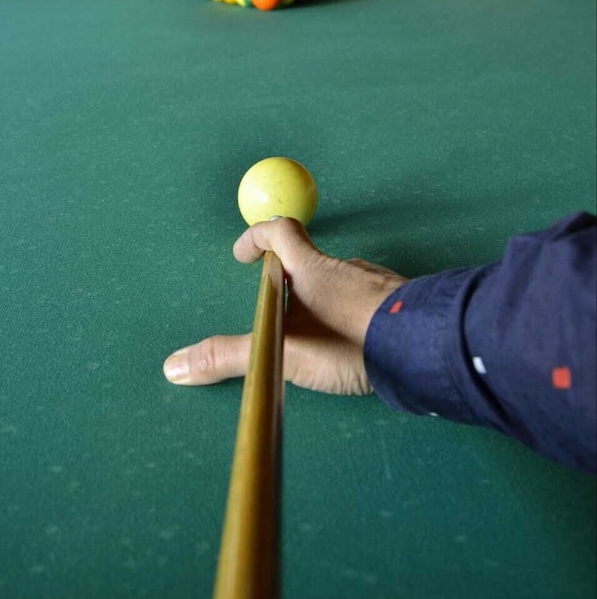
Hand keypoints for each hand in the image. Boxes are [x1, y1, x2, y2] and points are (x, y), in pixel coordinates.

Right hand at [163, 217, 406, 394]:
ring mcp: (378, 282)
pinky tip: (357, 346)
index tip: (241, 256)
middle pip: (309, 262)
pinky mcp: (402, 302)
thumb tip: (173, 366)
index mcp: (312, 267)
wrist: (426, 348)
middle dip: (289, 284)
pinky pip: (369, 302)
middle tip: (278, 316)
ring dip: (324, 303)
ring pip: (341, 285)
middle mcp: (345, 266)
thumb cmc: (351, 341)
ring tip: (319, 340)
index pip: (279, 232)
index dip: (255, 238)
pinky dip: (355, 317)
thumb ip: (229, 358)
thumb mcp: (283, 352)